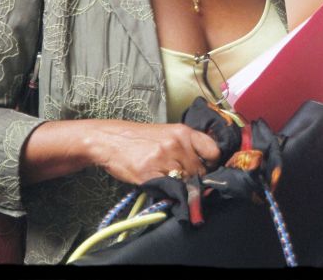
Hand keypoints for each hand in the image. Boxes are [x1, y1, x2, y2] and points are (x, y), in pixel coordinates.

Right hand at [90, 120, 220, 184]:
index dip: (212, 163)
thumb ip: (186, 146)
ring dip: (180, 185)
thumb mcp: (167, 133)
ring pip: (185, 182)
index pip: (213, 151)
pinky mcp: (149, 174)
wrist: (109, 140)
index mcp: (183, 132)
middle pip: (199, 171)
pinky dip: (166, 189)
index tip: (207, 168)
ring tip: (168, 178)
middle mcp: (176, 144)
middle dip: (194, 177)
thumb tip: (205, 165)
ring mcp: (163, 159)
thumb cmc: (139, 138)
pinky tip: (158, 181)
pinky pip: (168, 188)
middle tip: (182, 177)